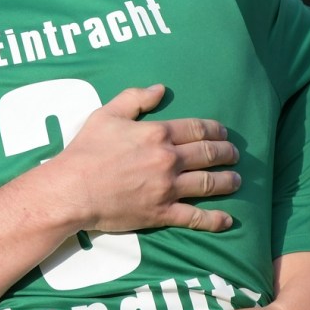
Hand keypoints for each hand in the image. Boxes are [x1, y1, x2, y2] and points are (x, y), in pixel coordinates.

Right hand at [42, 84, 239, 233]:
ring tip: (237, 180)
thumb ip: (135, 98)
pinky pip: (195, 217)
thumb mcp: (107, 114)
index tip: (224, 133)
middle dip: (227, 153)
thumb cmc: (86, 150)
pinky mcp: (161, 212)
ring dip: (227, 181)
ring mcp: (167, 188)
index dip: (215, 130)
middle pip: (208, 154)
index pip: (196, 129)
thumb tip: (160, 88)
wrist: (73, 189)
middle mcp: (168, 159)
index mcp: (157, 133)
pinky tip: (228, 220)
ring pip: (209, 183)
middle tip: (235, 154)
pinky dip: (214, 220)